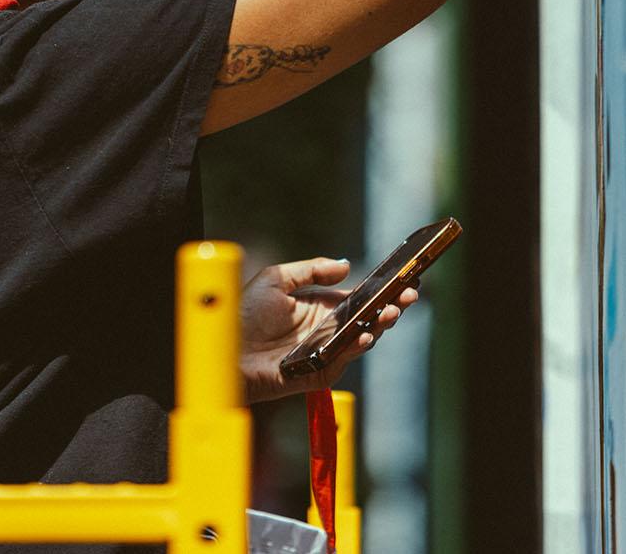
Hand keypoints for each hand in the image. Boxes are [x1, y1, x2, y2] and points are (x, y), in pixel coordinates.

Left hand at [240, 256, 417, 403]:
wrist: (228, 349)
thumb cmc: (246, 313)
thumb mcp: (278, 280)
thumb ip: (311, 270)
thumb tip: (346, 266)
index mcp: (319, 306)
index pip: (358, 297)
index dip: (380, 289)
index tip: (402, 278)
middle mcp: (327, 329)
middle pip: (367, 318)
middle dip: (391, 305)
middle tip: (409, 294)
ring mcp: (326, 351)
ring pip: (363, 337)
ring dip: (381, 325)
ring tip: (393, 311)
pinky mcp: (321, 372)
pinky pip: (345, 359)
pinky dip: (358, 347)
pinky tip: (366, 335)